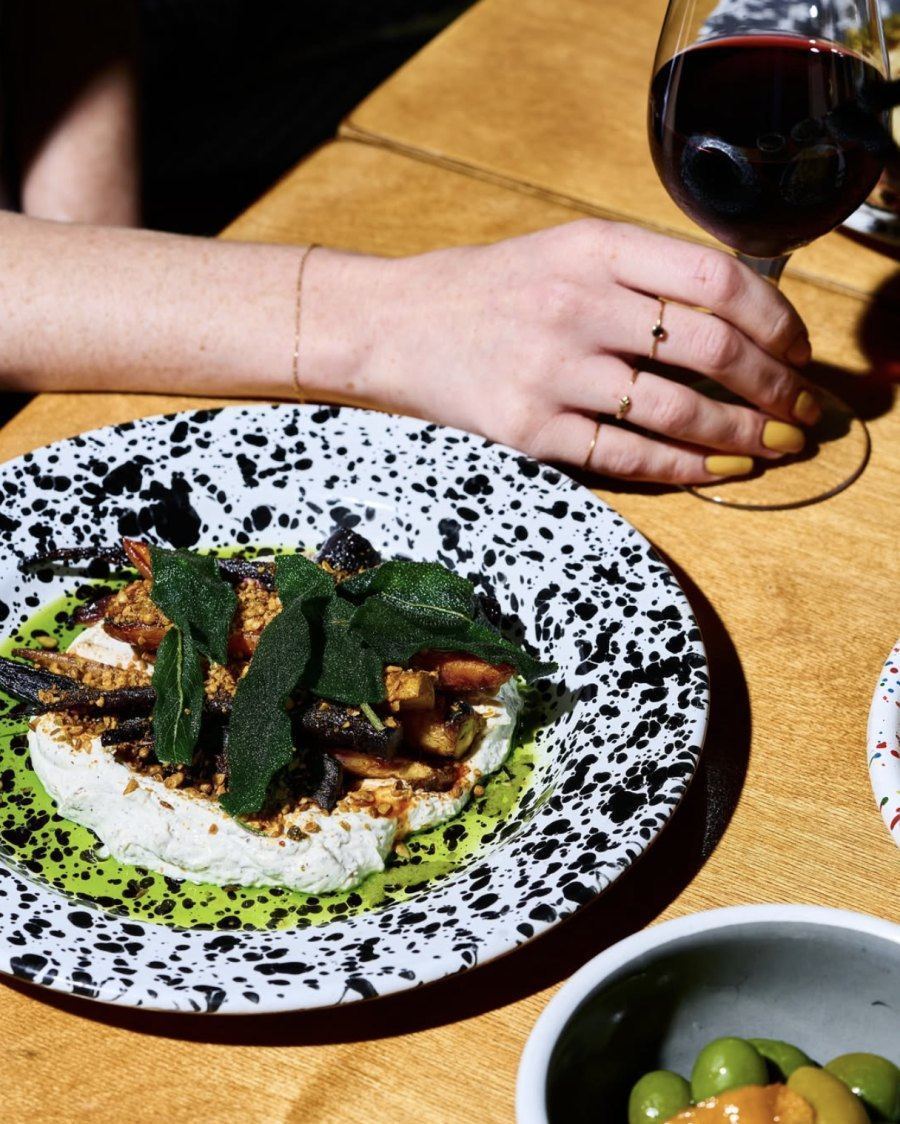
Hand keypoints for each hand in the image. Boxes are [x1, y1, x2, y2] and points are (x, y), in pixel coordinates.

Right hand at [335, 220, 817, 483]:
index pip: (713, 278)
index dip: (774, 318)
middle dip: (772, 388)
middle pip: (710, 348)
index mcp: (592, 247)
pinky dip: (682, 470)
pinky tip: (712, 473)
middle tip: (800, 413)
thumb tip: (737, 317)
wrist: (393, 323)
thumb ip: (641, 271)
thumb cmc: (486, 289)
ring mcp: (551, 371)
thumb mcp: (564, 251)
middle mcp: (575, 304)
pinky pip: (627, 457)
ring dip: (739, 437)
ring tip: (769, 449)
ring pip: (677, 411)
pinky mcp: (529, 429)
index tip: (796, 349)